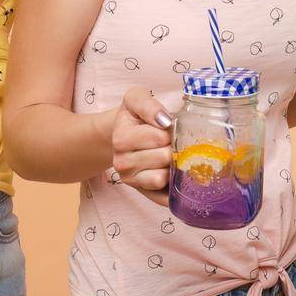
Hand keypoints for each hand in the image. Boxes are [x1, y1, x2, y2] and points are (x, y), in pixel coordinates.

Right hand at [110, 87, 172, 206]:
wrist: (124, 133)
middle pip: (164, 157)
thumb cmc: (134, 116)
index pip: (158, 137)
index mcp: (120, 138)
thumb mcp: (136, 99)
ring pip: (163, 178)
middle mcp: (121, 162)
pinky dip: (173, 187)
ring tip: (170, 154)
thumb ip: (148, 105)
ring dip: (173, 165)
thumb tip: (164, 121)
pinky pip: (164, 197)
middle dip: (173, 147)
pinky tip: (174, 174)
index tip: (167, 125)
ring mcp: (130, 180)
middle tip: (171, 141)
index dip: (169, 129)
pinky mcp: (142, 193)